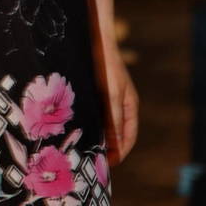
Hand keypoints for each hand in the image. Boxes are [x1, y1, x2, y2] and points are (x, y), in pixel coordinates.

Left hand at [95, 35, 138, 165]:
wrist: (95, 39)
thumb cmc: (106, 66)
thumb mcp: (111, 95)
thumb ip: (114, 120)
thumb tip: (114, 147)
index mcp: (130, 106)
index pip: (129, 137)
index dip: (119, 153)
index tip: (105, 166)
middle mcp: (120, 104)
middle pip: (116, 133)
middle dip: (107, 148)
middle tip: (92, 162)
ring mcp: (107, 98)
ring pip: (103, 124)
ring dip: (96, 136)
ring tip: (82, 149)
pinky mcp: (95, 92)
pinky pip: (94, 114)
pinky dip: (88, 124)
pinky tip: (75, 128)